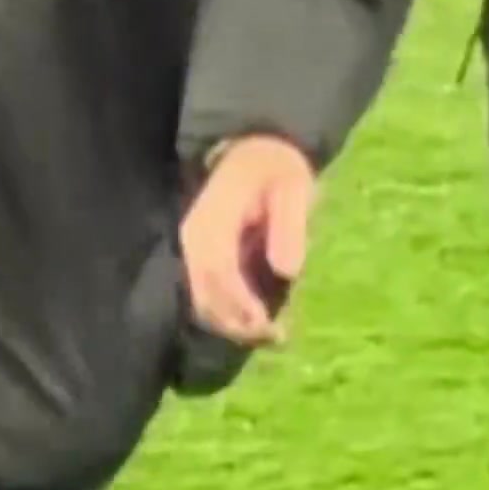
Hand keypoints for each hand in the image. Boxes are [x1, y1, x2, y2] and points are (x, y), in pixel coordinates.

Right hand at [180, 135, 317, 347]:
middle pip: (205, 293)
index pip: (219, 269)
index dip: (241, 302)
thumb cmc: (278, 168)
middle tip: (275, 338)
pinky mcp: (201, 258)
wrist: (254, 151)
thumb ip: (290, 226)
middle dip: (237, 322)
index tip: (267, 323)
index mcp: (214, 219)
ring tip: (272, 335)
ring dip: (233, 324)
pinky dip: (229, 314)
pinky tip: (259, 322)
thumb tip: (287, 271)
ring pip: (203, 300)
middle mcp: (195, 238)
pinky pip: (208, 294)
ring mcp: (194, 250)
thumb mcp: (294, 186)